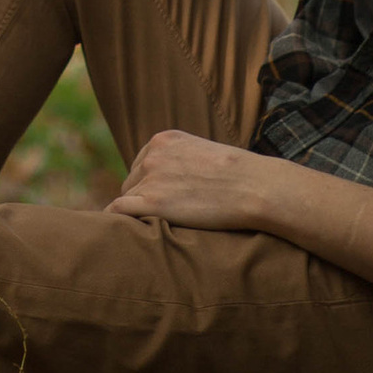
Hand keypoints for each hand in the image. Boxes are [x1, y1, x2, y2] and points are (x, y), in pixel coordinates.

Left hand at [105, 130, 279, 231]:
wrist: (254, 186)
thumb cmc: (241, 177)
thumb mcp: (206, 155)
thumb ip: (184, 162)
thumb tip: (178, 184)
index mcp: (165, 139)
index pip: (142, 165)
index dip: (149, 186)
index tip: (160, 202)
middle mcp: (153, 154)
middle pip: (132, 182)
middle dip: (143, 199)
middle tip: (160, 220)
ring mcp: (151, 176)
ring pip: (127, 198)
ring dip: (136, 213)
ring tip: (150, 229)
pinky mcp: (153, 201)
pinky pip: (118, 210)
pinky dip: (118, 222)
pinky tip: (122, 233)